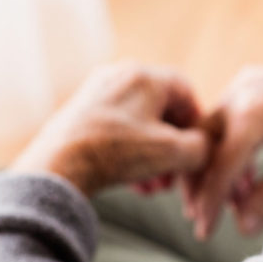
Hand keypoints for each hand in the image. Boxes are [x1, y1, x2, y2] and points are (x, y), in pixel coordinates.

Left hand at [12, 62, 210, 195]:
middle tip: (175, 174)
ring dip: (152, 155)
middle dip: (172, 146)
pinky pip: (116, 130)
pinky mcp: (78, 113)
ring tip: (153, 186)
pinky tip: (132, 183)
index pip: (185, 90)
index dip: (197, 121)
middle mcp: (118, 76)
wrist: (58, 166)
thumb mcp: (173, 152)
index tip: (198, 148)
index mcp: (144, 75)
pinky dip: (129, 153)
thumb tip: (204, 147)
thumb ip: (201, 147)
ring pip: (137, 124)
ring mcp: (95, 93)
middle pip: (160, 110)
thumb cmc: (117, 153)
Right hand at [183, 32, 262, 238]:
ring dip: (213, 169)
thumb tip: (242, 227)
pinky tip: (243, 178)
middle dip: (199, 186)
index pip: (220, 166)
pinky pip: (223, 121)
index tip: (204, 233)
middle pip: (202, 147)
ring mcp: (241, 85)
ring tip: (232, 203)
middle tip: (202, 220)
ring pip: (209, 134)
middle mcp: (239, 93)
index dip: (210, 204)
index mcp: (254, 113)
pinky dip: (226, 150)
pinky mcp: (246, 86)